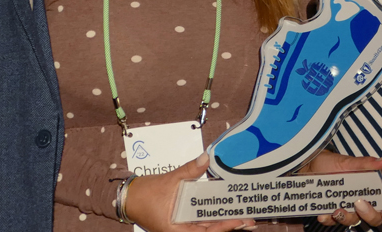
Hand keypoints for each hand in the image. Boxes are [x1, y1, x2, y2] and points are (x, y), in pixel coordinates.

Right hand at [125, 153, 253, 231]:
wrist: (130, 197)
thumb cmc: (147, 194)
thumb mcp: (170, 180)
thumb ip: (190, 169)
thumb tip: (206, 157)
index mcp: (177, 229)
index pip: (207, 231)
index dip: (225, 227)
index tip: (240, 221)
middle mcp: (182, 230)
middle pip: (211, 231)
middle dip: (230, 226)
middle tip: (250, 221)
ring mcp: (183, 227)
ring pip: (208, 227)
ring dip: (225, 223)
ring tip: (244, 219)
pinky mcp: (183, 221)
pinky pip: (201, 222)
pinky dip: (214, 218)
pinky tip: (227, 213)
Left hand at [300, 150, 381, 227]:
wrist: (309, 165)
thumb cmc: (332, 163)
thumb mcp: (349, 162)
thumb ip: (367, 164)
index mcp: (369, 191)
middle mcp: (359, 203)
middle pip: (372, 218)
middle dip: (369, 214)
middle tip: (360, 203)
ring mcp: (345, 209)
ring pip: (351, 221)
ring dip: (346, 218)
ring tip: (337, 210)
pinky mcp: (329, 213)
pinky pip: (331, 222)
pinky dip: (328, 219)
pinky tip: (322, 214)